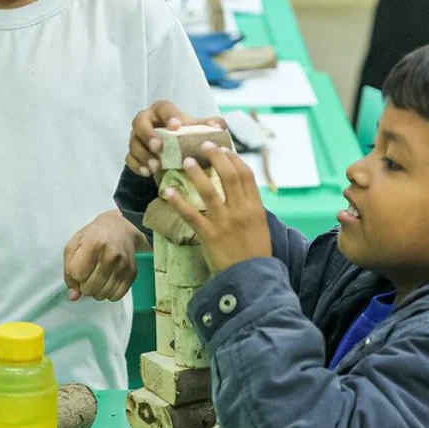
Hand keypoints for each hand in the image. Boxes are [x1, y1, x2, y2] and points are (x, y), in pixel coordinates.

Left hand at [64, 210, 147, 301]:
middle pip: (90, 287)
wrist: (120, 228)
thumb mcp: (74, 245)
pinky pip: (116, 296)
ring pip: (102, 294)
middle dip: (84, 285)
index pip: (78, 275)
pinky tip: (107, 283)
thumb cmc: (93, 236)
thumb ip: (69, 270)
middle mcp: (111, 255)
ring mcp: (123, 265)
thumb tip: (73, 296)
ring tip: (97, 279)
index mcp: (94, 244)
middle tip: (88, 275)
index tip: (78, 269)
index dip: (75, 275)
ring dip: (96, 291)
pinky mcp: (132, 273)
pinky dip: (109, 294)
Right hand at [127, 100, 225, 178]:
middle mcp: (146, 121)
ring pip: (133, 143)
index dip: (168, 115)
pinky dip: (137, 166)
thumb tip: (219, 126)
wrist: (173, 152)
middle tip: (159, 147)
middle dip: (148, 135)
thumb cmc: (185, 136)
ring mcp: (137, 137)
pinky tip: (147, 173)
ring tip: (156, 166)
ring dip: (144, 155)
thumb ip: (209, 126)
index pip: (163, 107)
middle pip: (140, 122)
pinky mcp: (133, 153)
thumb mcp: (197, 129)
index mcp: (163, 111)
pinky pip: (129, 158)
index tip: (176, 126)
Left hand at [163, 142, 270, 273]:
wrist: (252, 281)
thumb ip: (250, 209)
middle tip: (204, 146)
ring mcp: (225, 223)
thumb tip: (240, 193)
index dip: (234, 159)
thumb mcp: (260, 228)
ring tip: (186, 162)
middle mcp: (241, 211)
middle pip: (229, 175)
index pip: (246, 175)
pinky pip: (191, 214)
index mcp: (255, 208)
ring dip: (196, 173)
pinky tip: (168, 192)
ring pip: (209, 190)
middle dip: (216, 157)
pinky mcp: (209, 236)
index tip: (224, 150)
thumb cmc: (255, 255)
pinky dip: (178, 202)